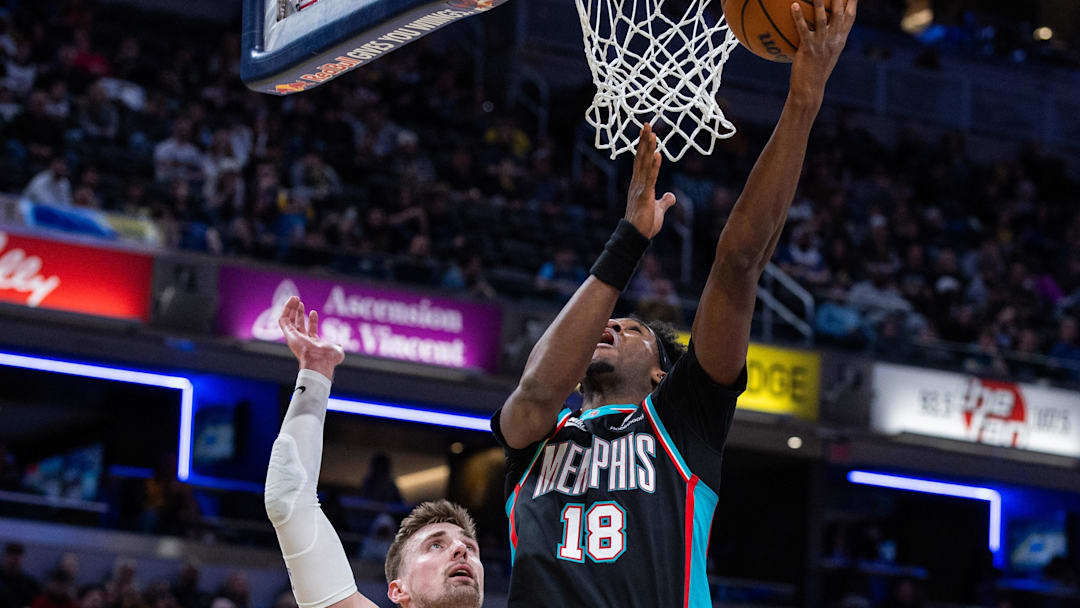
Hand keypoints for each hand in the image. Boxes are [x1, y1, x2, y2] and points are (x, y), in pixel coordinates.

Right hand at [278, 295, 344, 378]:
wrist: (319, 360)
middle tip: (300, 302)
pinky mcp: (288, 334)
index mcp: (312, 345)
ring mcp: (294, 338)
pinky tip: (292, 301)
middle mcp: (301, 341)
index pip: (309, 331)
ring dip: (291, 308)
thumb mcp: (337, 352)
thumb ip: (337, 347)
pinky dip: (286, 309)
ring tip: (295, 298)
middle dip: (299, 313)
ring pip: (288, 321)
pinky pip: (283, 319)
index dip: (312, 321)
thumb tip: (338, 345)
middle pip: (297, 325)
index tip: (314, 311)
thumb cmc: (328, 358)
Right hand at [625, 123, 676, 238]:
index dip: (644, 147)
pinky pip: (650, 178)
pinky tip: (657, 155)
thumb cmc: (645, 224)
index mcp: (639, 184)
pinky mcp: (645, 196)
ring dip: (648, 148)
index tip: (647, 133)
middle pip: (641, 158)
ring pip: (644, 164)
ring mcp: (640, 188)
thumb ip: (664, 201)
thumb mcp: (658, 210)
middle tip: (647, 124)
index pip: (642, 161)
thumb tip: (671, 196)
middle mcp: (637, 183)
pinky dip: (654, 166)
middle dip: (644, 141)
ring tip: (652, 133)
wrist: (636, 237)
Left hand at [789, 0, 856, 106]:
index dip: (853, 1)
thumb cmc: (816, 70)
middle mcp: (834, 39)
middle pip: (839, 13)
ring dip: (820, 2)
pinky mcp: (808, 49)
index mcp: (840, 39)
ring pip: (822, 19)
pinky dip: (798, 17)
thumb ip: (829, 38)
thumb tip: (823, 24)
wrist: (811, 89)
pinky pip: (803, 29)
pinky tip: (794, 5)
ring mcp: (822, 44)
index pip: (850, 16)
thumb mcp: (827, 53)